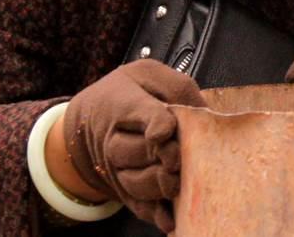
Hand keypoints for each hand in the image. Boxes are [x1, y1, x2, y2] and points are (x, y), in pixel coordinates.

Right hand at [60, 59, 206, 232]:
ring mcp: (116, 166)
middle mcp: (114, 138)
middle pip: (137, 151)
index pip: (140, 113)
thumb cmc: (128, 92)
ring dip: (159, 184)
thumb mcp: (150, 74)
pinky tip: (171, 218)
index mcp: (123, 103)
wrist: (90, 115)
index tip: (165, 131)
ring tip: (178, 181)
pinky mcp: (123, 187)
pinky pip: (137, 205)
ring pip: (136, 181)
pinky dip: (155, 214)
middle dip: (163, 156)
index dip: (156, 123)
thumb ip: (177, 87)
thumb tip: (203, 113)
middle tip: (179, 158)